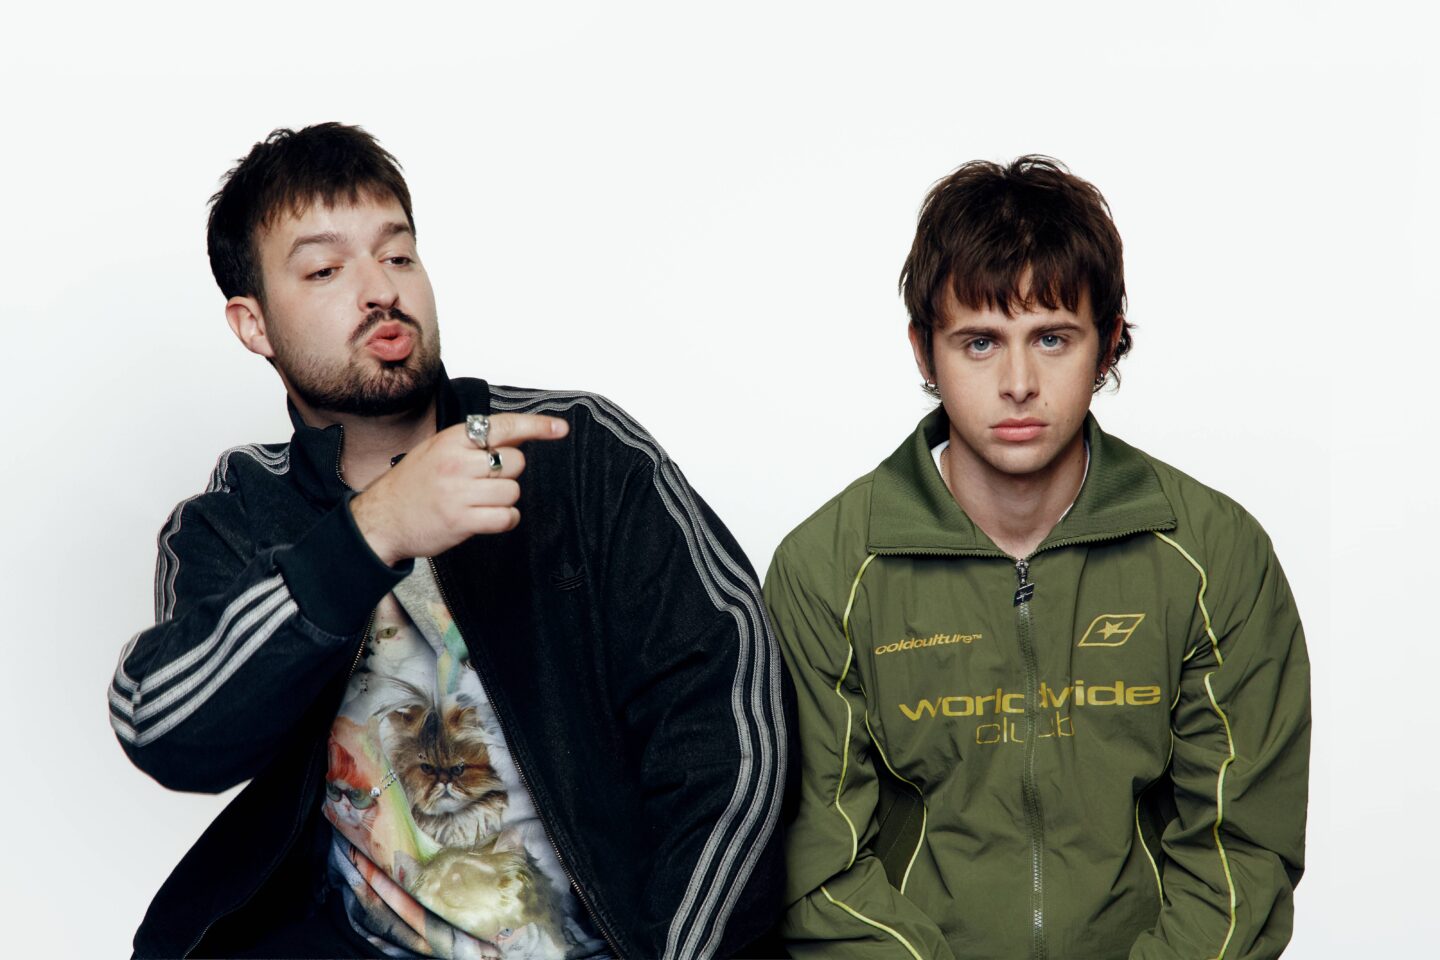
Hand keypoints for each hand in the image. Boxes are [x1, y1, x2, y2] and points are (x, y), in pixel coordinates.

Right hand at [349, 414, 567, 564]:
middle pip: (515, 462)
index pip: (503, 426)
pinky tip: (487, 518)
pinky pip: (507, 518)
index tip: (560, 429)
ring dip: (504, 500)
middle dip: (508, 474)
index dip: (536, 426)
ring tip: (478, 501)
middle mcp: (456, 463)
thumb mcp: (437, 450)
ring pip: (513, 491)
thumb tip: (518, 436)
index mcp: (451, 441)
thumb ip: (474, 443)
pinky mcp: (462, 521)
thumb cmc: (412, 485)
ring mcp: (458, 493)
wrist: (380, 520)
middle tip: (484, 482)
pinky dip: (504, 520)